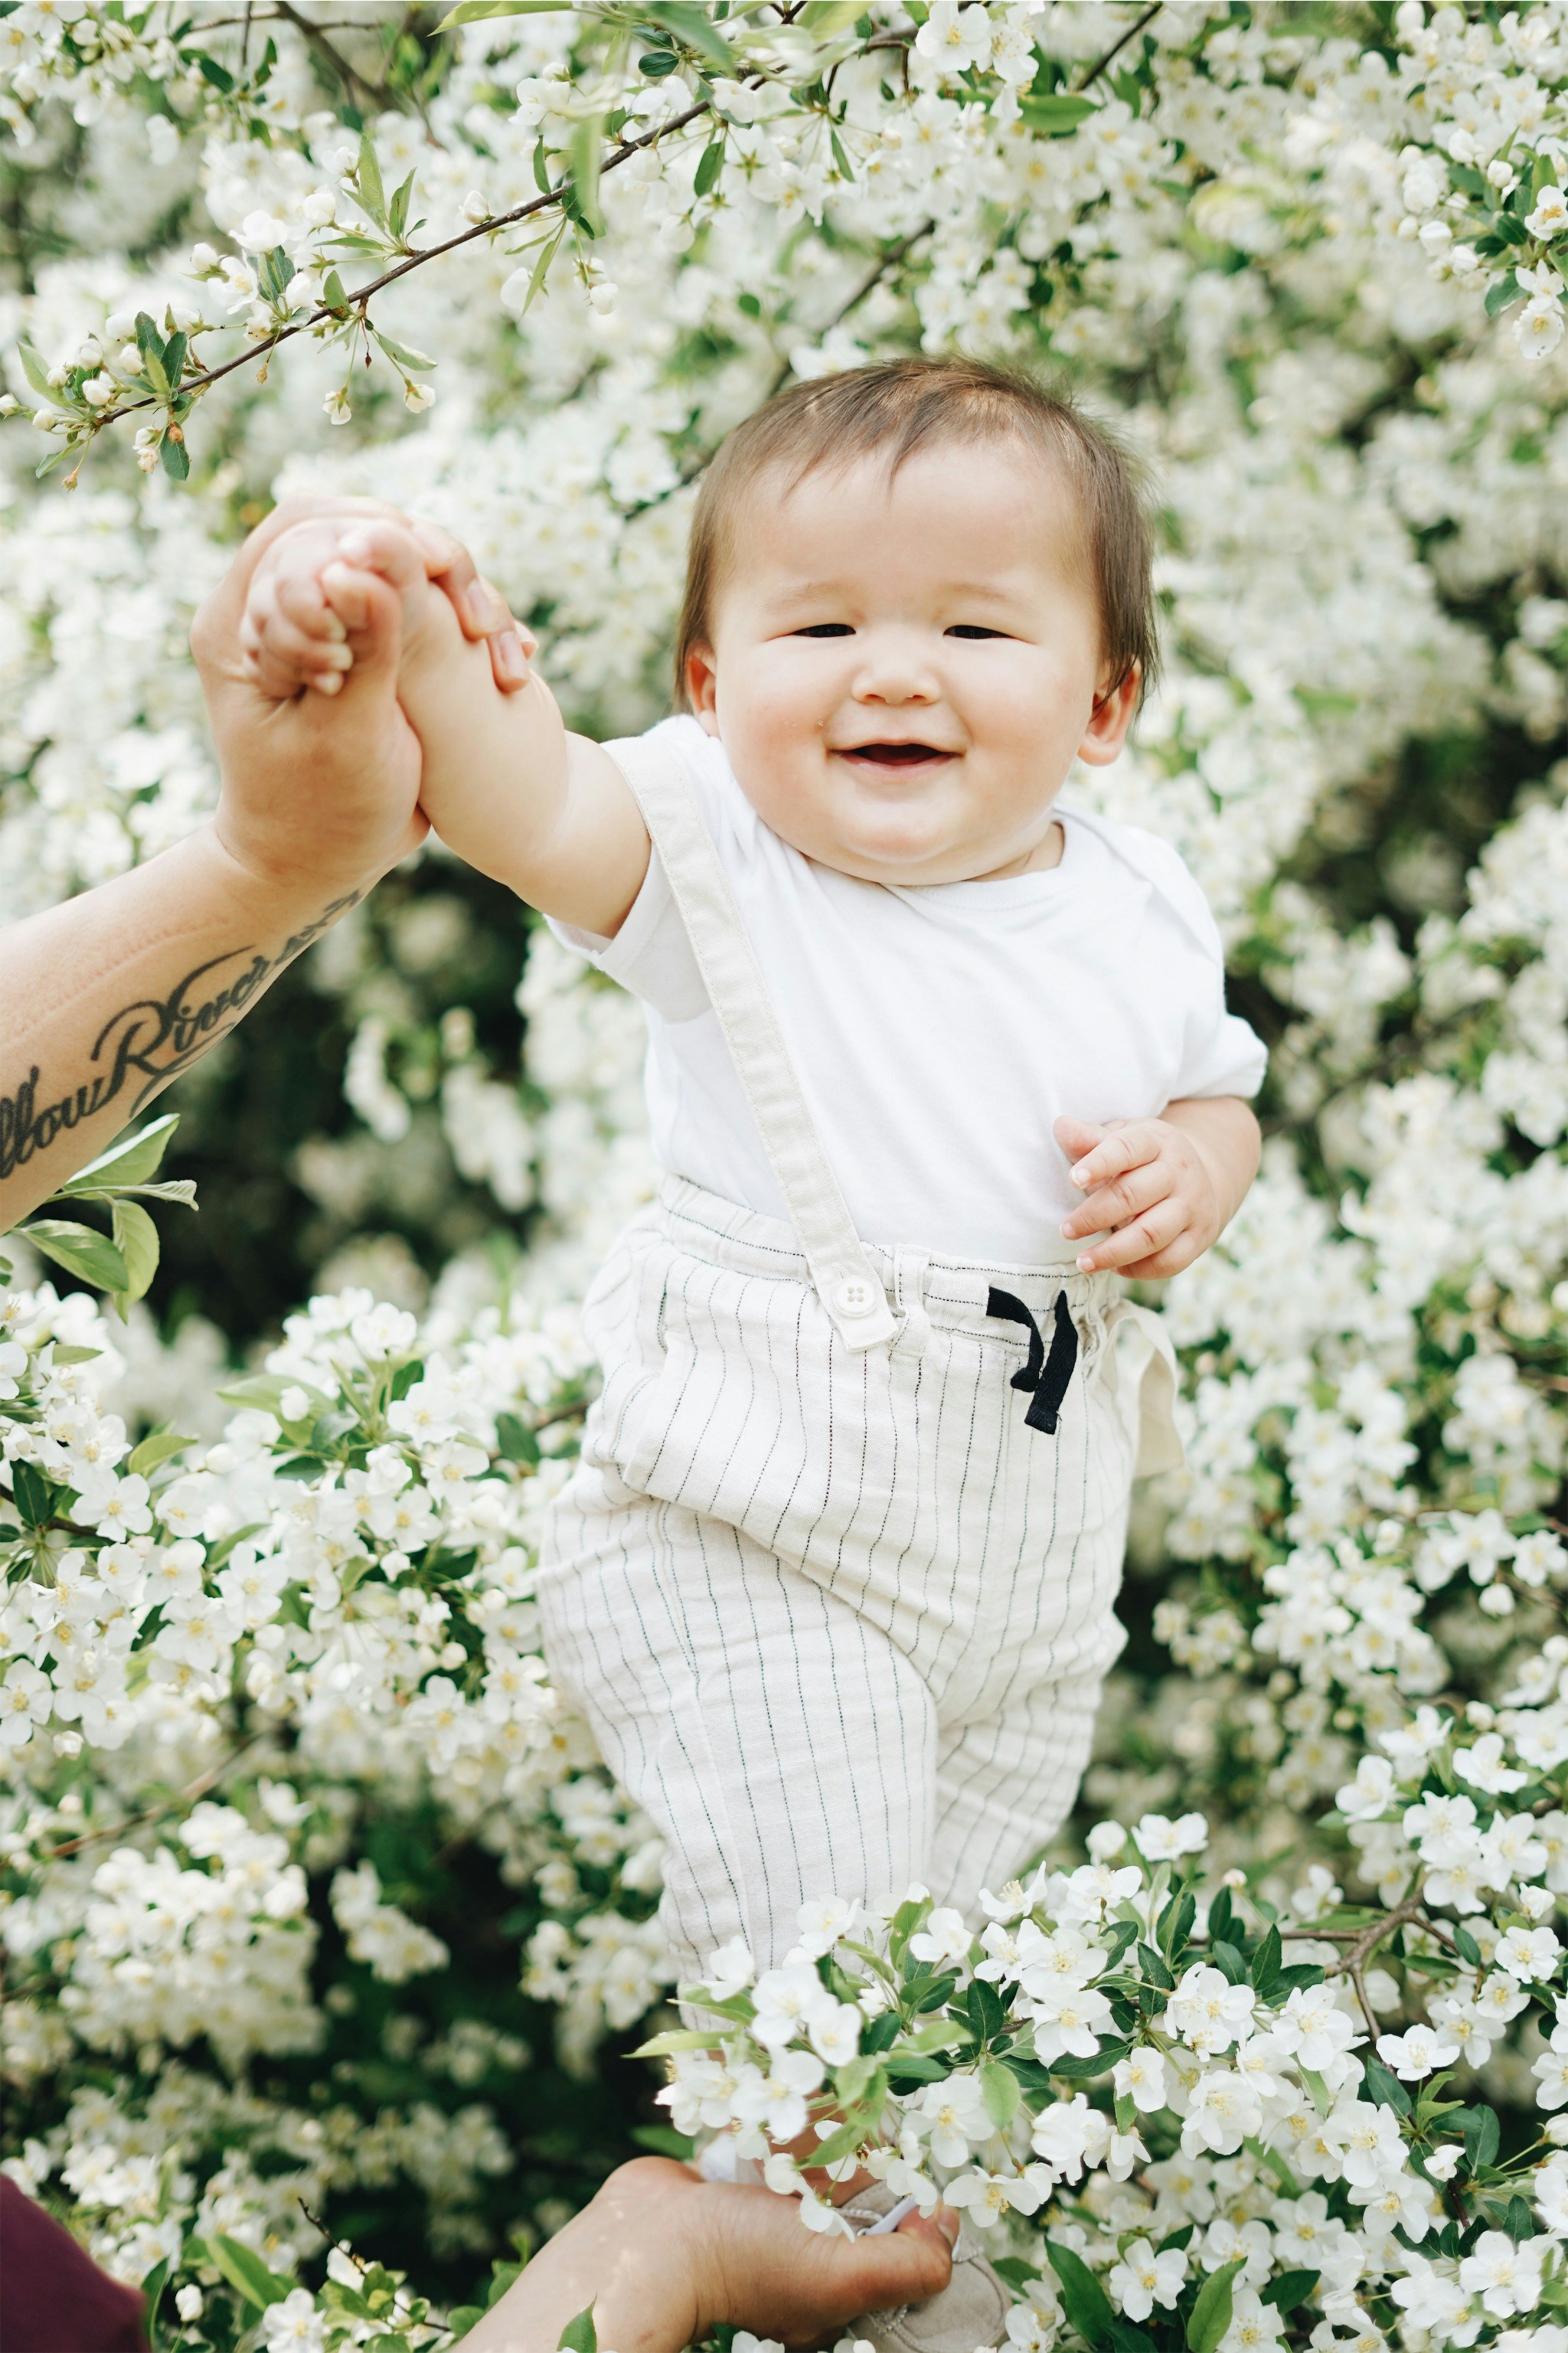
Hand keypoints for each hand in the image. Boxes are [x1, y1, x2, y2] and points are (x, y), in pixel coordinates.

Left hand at [191, 496, 529, 903]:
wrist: (320, 862)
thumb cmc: (322, 815)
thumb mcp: (346, 739)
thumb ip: (363, 653)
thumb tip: (366, 569)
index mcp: (238, 626)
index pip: (298, 530)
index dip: (365, 536)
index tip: (420, 584)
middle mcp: (268, 610)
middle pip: (340, 527)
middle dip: (411, 547)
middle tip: (466, 591)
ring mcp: (311, 623)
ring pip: (377, 556)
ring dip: (440, 579)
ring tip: (487, 627)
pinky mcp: (351, 642)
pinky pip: (399, 596)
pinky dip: (448, 608)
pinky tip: (494, 643)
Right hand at [460, 2157, 956, 2352]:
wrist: (641, 2242)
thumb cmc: (740, 2262)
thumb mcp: (839, 2277)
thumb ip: (908, 2265)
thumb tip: (947, 2228)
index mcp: (831, 2282)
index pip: (888, 2235)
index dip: (903, 2198)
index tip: (904, 2158)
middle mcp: (800, 2248)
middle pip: (851, 2186)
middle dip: (851, 2149)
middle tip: (849, 2124)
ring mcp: (761, 2210)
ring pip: (808, 2152)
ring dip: (808, 2125)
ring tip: (802, 2109)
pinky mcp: (728, 2174)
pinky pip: (764, 2134)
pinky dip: (767, 2113)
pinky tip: (768, 2096)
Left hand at [1056, 1112, 1224, 1278]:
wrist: (1200, 1177)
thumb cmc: (1144, 1158)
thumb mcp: (1121, 1137)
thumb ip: (1089, 1138)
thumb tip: (1061, 1127)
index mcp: (1156, 1141)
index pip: (1127, 1148)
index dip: (1099, 1163)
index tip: (1073, 1179)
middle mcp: (1179, 1172)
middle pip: (1134, 1196)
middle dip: (1094, 1216)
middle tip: (1066, 1229)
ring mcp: (1192, 1206)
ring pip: (1151, 1234)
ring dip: (1113, 1251)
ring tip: (1083, 1260)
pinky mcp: (1199, 1237)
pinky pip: (1169, 1261)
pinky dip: (1138, 1269)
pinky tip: (1114, 1267)